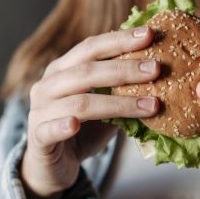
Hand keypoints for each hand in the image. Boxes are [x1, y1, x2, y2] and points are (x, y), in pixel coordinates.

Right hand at [21, 26, 159, 198]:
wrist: (56, 164)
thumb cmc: (86, 129)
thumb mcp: (108, 106)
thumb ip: (124, 91)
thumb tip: (162, 75)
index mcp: (65, 69)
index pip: (92, 47)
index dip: (120, 40)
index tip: (150, 34)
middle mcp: (50, 84)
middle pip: (87, 70)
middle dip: (125, 68)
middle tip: (156, 68)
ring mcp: (40, 110)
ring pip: (80, 102)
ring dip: (118, 104)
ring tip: (151, 105)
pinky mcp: (37, 138)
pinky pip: (49, 130)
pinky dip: (62, 126)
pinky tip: (75, 124)